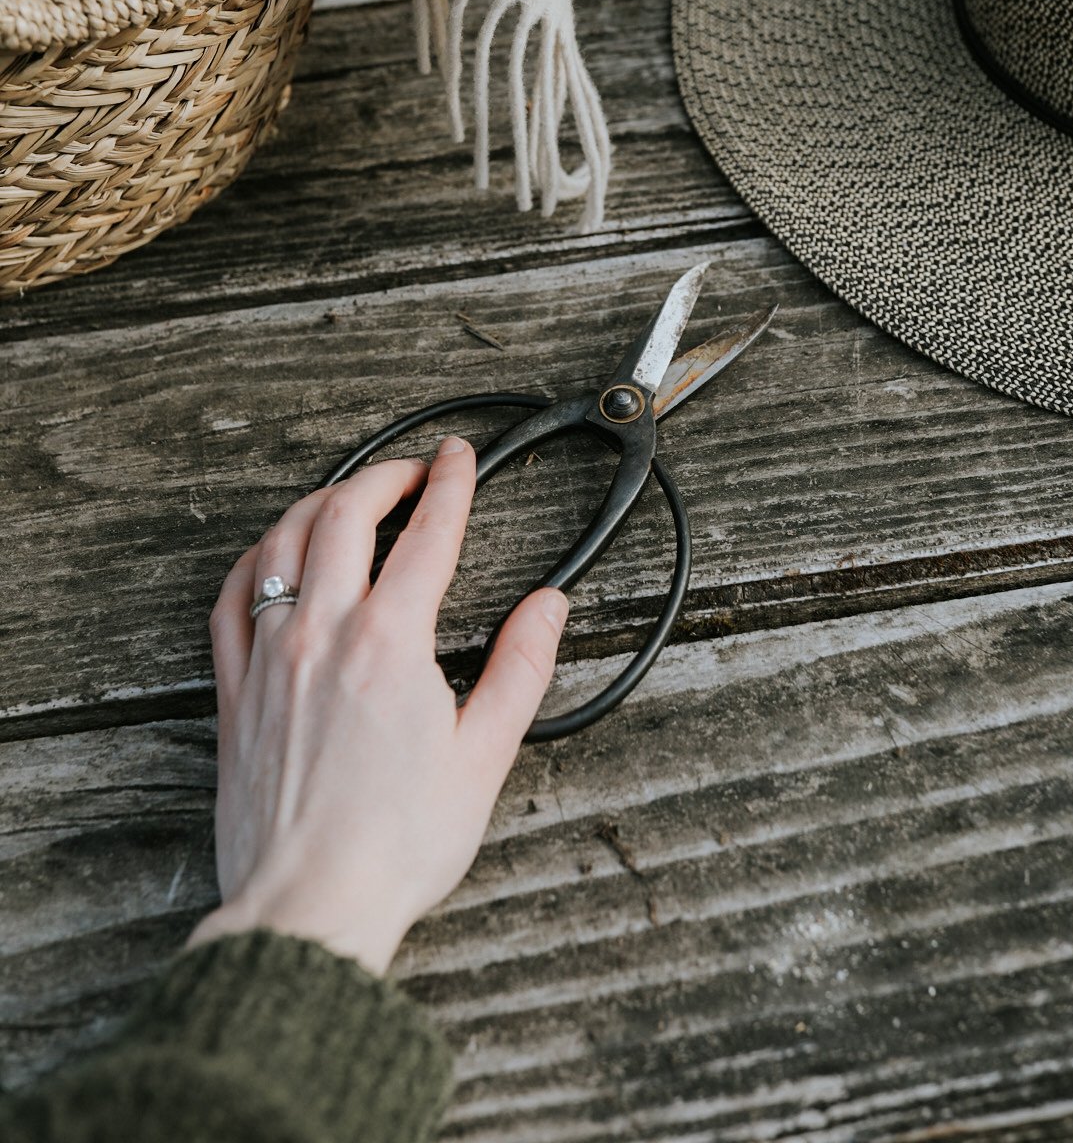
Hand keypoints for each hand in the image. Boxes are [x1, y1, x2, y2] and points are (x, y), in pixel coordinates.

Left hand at [187, 440, 567, 975]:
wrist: (310, 906)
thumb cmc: (397, 847)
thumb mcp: (484, 758)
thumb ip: (520, 669)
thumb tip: (548, 606)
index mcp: (390, 643)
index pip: (427, 534)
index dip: (450, 484)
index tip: (459, 458)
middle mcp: (323, 634)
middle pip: (346, 515)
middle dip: (385, 476)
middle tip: (413, 470)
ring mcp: (270, 658)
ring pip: (283, 542)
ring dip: (319, 502)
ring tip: (348, 496)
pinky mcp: (234, 692)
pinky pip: (232, 599)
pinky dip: (256, 558)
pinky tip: (273, 554)